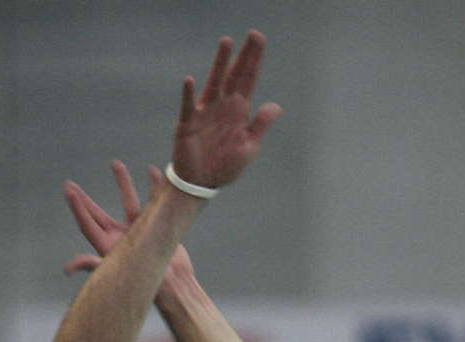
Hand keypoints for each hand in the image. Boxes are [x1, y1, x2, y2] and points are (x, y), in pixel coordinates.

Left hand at [64, 162, 192, 289]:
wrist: (172, 285)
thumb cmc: (143, 282)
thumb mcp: (114, 272)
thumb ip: (91, 265)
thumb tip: (67, 269)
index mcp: (107, 246)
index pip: (87, 223)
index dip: (77, 208)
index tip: (69, 189)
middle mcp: (120, 237)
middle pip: (98, 214)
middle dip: (85, 199)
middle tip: (71, 185)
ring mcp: (138, 231)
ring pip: (128, 200)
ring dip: (122, 182)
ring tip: (115, 163)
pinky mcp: (156, 227)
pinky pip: (153, 200)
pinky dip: (153, 185)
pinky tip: (153, 170)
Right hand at [169, 31, 280, 191]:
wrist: (201, 184)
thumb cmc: (224, 166)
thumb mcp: (248, 148)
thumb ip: (260, 125)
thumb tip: (275, 106)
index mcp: (238, 112)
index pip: (248, 80)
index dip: (255, 60)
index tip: (260, 40)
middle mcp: (222, 106)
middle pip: (235, 75)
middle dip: (244, 55)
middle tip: (253, 34)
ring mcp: (205, 112)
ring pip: (214, 83)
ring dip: (220, 63)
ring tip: (227, 42)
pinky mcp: (188, 124)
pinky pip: (189, 106)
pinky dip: (189, 94)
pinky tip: (190, 80)